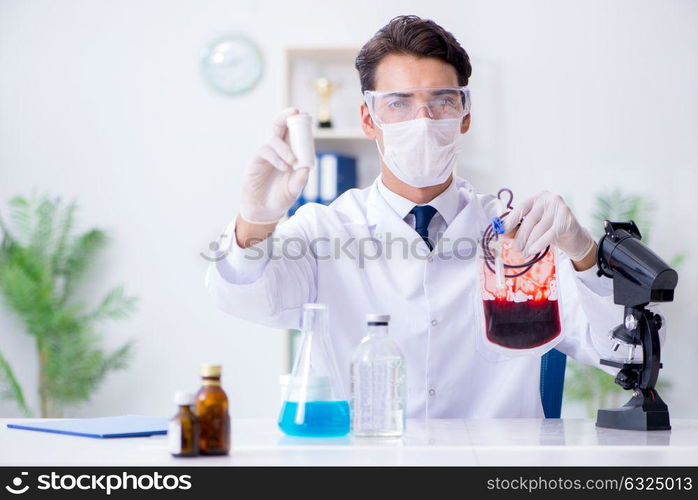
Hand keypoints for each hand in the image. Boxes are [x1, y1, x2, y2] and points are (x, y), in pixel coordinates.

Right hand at [239, 108, 309, 223]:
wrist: (263, 210)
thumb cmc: (280, 198)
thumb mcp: (294, 190)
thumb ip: (300, 180)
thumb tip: (306, 168)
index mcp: (291, 153)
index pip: (295, 134)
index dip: (300, 123)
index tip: (306, 115)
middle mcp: (279, 150)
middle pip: (280, 126)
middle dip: (287, 116)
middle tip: (295, 112)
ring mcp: (267, 154)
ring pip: (275, 140)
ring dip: (286, 148)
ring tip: (292, 162)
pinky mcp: (256, 160)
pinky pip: (266, 151)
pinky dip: (277, 158)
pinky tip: (284, 168)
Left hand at [503, 190, 594, 262]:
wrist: (573, 237)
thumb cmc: (549, 229)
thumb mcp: (533, 226)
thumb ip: (518, 227)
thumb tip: (501, 233)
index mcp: (537, 198)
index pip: (521, 208)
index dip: (511, 220)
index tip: (502, 232)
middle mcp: (549, 199)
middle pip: (530, 219)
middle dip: (521, 236)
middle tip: (515, 248)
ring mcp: (559, 207)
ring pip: (539, 228)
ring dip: (529, 243)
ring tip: (524, 253)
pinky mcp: (567, 219)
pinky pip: (550, 234)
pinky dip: (540, 243)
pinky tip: (533, 251)